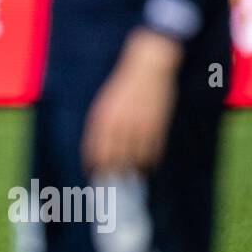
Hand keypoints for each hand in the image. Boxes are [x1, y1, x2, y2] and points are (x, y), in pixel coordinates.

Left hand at [82, 28, 182, 175]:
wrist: (148, 68)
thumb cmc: (124, 86)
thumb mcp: (105, 104)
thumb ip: (101, 126)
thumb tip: (98, 150)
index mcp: (103, 118)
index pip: (95, 151)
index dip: (94, 167)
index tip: (94, 175)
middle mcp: (119, 125)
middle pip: (113, 161)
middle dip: (112, 174)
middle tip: (113, 183)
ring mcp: (139, 127)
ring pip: (133, 161)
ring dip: (131, 172)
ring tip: (130, 178)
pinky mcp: (157, 128)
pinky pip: (152, 154)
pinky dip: (148, 163)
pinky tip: (145, 167)